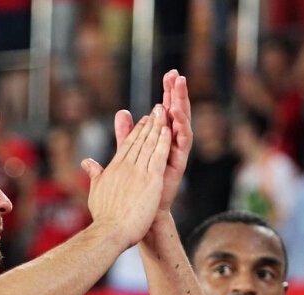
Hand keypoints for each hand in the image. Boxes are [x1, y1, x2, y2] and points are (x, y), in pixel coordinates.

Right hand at [81, 104, 170, 247]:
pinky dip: (164, 142)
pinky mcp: (151, 180)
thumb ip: (95, 174)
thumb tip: (87, 162)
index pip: (127, 145)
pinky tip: (170, 130)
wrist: (111, 231)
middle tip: (157, 110)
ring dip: (158, 127)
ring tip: (165, 113)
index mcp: (114, 169)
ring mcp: (139, 172)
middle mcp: (126, 167)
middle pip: (139, 140)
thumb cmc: (103, 218)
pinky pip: (159, 156)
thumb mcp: (96, 191)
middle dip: (150, 123)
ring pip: (150, 144)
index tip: (144, 121)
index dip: (137, 131)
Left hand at [110, 70, 191, 214]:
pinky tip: (177, 115)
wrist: (143, 211)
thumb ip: (125, 133)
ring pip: (181, 124)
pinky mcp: (179, 163)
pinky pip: (183, 143)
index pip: (165, 110)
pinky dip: (181, 128)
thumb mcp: (129, 153)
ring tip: (179, 89)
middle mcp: (171, 142)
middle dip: (176, 93)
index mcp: (160, 138)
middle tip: (176, 75)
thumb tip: (120, 112)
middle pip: (176, 113)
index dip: (167, 93)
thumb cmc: (137, 184)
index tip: (168, 75)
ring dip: (181, 105)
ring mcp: (176, 152)